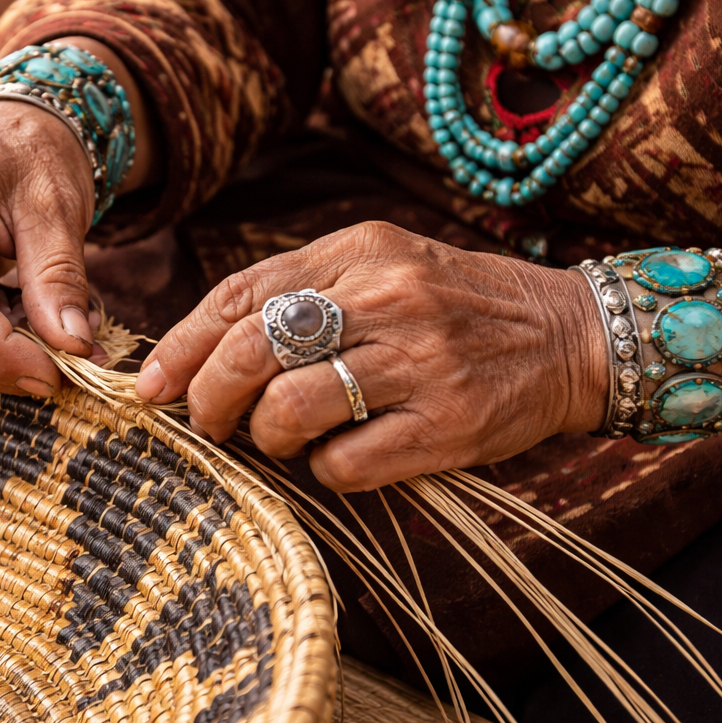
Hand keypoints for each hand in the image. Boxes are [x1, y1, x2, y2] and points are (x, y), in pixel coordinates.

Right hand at [0, 102, 94, 395]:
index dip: (2, 354)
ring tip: (54, 334)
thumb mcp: (56, 207)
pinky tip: (27, 322)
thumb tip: (73, 349)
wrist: (6, 129)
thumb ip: (60, 278)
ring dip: (0, 358)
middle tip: (72, 365)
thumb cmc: (31, 154)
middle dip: (6, 365)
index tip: (58, 375)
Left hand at [134, 221, 608, 491]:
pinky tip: (339, 459)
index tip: (150, 387)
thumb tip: (200, 354)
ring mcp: (420, 362)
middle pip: (252, 350)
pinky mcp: (448, 426)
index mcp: (359, 250)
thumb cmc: (455, 306)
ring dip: (266, 438)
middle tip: (207, 424)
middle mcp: (387, 297)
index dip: (181, 346)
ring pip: (290, 409)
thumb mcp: (382, 267)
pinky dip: (324, 471)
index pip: (240, 295)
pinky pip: (346, 464)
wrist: (571, 337)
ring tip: (282, 441)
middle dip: (207, 398)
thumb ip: (301, 294)